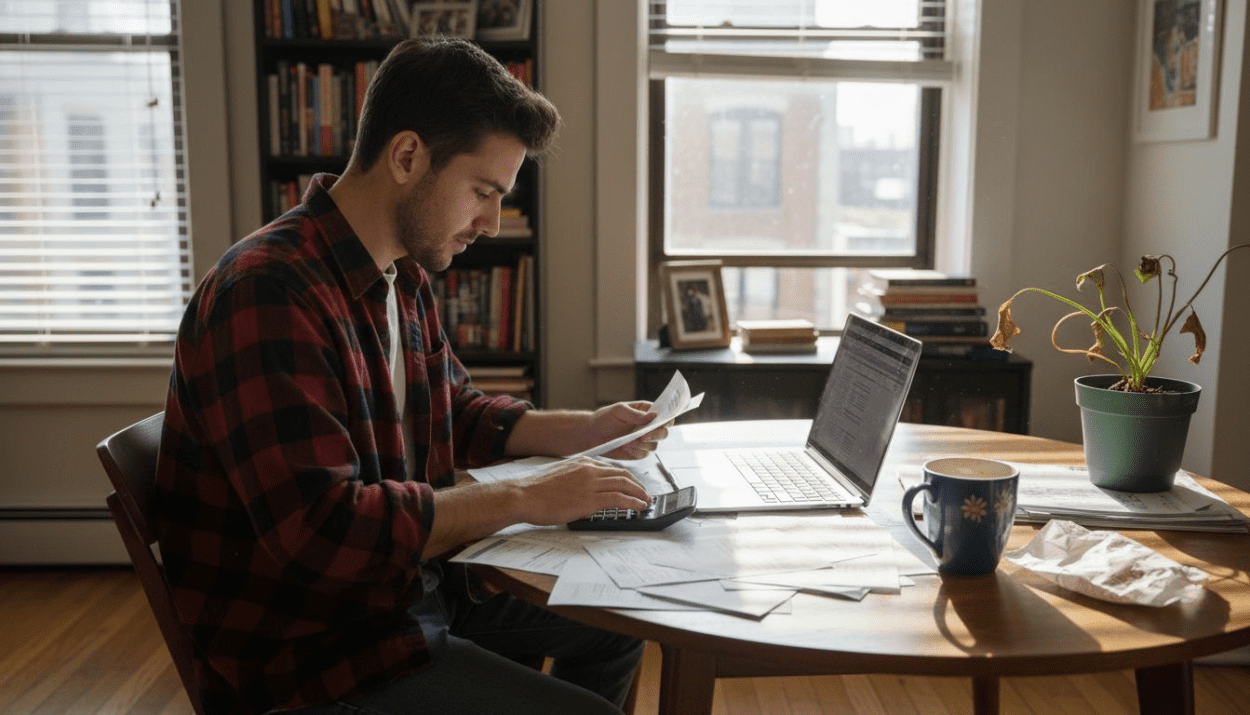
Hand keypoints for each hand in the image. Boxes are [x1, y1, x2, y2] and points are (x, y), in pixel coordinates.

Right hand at [517, 458, 650, 524]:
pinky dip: (632, 502)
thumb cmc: (536, 491)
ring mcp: (590, 484)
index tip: (632, 484)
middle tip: (644, 493)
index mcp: (582, 463)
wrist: (523, 496)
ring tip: (645, 501)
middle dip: (637, 485)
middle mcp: (589, 470)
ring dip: (639, 493)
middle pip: (622, 474)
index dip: (626, 477)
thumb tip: (586, 491)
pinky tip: (638, 506)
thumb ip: (577, 480)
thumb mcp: (561, 477)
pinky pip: (618, 499)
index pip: (611, 468)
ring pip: (624, 485)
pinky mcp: (589, 500)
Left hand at [588, 401, 670, 459]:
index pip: (664, 415)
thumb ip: (636, 414)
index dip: (667, 419)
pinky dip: (636, 452)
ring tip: (628, 442)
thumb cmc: (604, 418)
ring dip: (643, 445)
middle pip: (663, 432)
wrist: (591, 434)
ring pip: (654, 445)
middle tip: (644, 436)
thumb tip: (653, 415)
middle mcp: (647, 426)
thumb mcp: (618, 411)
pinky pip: (644, 454)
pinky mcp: (637, 452)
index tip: (662, 423)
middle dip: (656, 435)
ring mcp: (643, 440)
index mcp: (645, 412)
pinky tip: (626, 447)